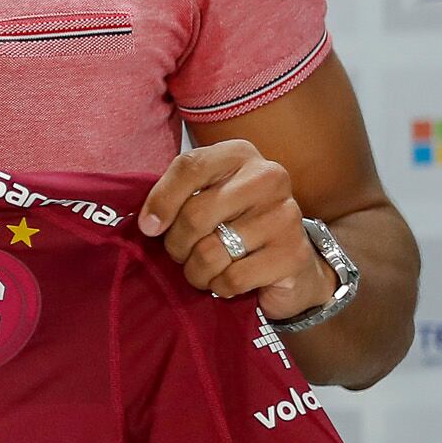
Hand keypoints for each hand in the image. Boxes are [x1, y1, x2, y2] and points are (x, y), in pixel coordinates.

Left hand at [138, 139, 333, 321]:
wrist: (288, 265)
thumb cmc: (235, 227)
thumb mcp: (204, 200)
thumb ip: (175, 198)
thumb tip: (148, 223)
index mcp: (240, 155)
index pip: (189, 167)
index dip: (161, 201)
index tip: (149, 228)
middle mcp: (268, 177)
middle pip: (196, 214)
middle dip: (177, 245)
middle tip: (182, 254)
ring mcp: (285, 215)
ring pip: (211, 252)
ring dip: (197, 271)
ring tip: (205, 270)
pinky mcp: (293, 254)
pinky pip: (232, 278)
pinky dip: (220, 287)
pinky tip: (228, 281)